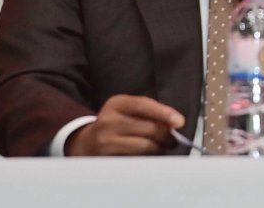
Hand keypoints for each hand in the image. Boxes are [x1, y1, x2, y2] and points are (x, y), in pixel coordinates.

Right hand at [65, 95, 183, 155]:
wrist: (84, 143)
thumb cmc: (115, 126)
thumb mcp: (127, 112)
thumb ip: (149, 113)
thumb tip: (175, 123)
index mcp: (116, 103)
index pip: (143, 104)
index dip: (164, 113)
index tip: (179, 122)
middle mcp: (108, 120)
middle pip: (147, 128)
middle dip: (166, 136)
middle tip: (173, 140)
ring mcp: (105, 140)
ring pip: (144, 146)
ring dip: (158, 148)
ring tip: (161, 148)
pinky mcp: (106, 159)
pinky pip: (135, 160)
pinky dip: (146, 159)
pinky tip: (148, 157)